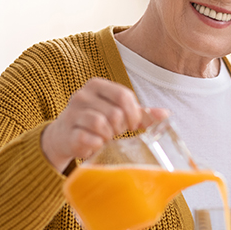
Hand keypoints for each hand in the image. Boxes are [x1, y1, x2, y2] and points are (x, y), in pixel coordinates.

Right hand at [40, 77, 169, 171]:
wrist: (64, 135)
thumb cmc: (96, 120)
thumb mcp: (118, 112)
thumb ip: (141, 113)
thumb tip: (166, 114)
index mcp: (97, 85)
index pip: (124, 96)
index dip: (133, 113)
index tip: (132, 124)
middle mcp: (82, 96)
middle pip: (114, 113)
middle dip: (120, 127)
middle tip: (115, 132)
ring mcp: (71, 114)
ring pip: (101, 124)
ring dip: (108, 136)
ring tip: (105, 138)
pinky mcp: (67, 133)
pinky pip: (88, 139)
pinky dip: (96, 144)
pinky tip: (95, 144)